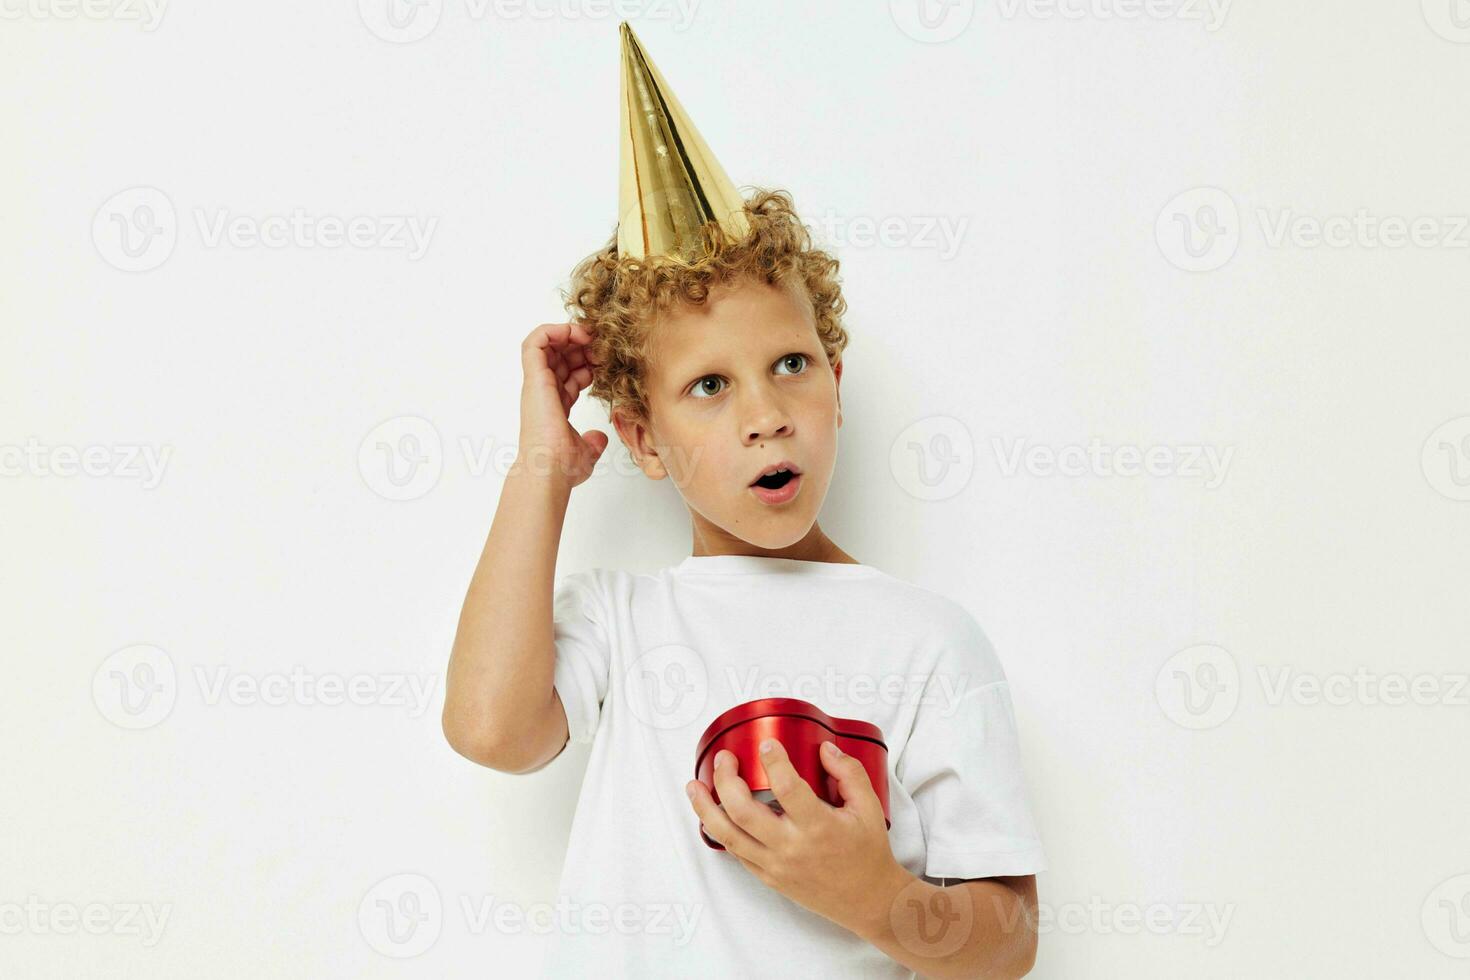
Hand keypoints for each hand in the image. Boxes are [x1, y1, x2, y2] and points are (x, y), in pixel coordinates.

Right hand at [515, 320, 607, 487]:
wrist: (550, 469)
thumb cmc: (562, 466)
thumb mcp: (586, 451)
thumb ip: (593, 443)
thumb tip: (599, 439)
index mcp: (554, 406)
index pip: (569, 375)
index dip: (588, 364)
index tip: (607, 364)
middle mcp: (544, 392)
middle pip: (560, 356)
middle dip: (581, 346)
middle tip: (602, 346)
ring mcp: (538, 383)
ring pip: (546, 344)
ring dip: (568, 333)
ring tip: (590, 336)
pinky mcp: (534, 378)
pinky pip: (534, 342)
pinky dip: (552, 330)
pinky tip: (574, 334)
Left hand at [685, 738, 907, 937]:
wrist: (867, 901)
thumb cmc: (867, 854)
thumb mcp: (868, 808)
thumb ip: (848, 772)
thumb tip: (824, 749)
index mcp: (818, 826)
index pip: (787, 788)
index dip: (773, 762)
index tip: (766, 744)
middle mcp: (791, 847)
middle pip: (743, 810)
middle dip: (726, 779)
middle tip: (725, 759)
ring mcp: (775, 864)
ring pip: (728, 834)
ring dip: (705, 808)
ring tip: (694, 787)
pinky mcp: (768, 877)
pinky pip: (736, 852)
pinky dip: (719, 831)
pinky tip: (712, 814)